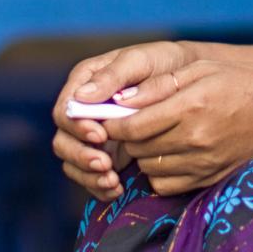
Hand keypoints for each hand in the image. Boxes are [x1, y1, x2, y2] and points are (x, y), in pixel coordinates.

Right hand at [49, 41, 196, 201]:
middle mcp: (84, 112)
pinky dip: (99, 186)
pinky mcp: (107, 155)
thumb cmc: (163, 64)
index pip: (65, 111)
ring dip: (88, 175)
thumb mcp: (140, 62)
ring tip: (112, 180)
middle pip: (63, 141)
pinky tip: (117, 189)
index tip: (100, 134)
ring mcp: (94, 137)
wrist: (190, 82)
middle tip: (105, 164)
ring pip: (73, 163)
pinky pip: (91, 177)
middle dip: (80, 156)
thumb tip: (81, 96)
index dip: (76, 126)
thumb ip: (112, 77)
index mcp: (84, 85)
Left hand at [102, 58, 252, 196]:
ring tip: (151, 136)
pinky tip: (167, 154)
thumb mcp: (202, 70)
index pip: (131, 125)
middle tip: (127, 123)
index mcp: (190, 107)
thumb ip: (159, 85)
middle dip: (125, 136)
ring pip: (147, 168)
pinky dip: (158, 172)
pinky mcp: (208, 180)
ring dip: (141, 154)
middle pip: (136, 147)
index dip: (111, 123)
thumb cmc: (243, 84)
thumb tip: (119, 99)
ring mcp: (202, 164)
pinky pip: (165, 185)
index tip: (106, 116)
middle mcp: (194, 140)